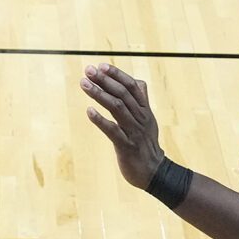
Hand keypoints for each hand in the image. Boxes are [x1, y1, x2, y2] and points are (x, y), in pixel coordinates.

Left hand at [81, 63, 163, 190]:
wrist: (154, 172)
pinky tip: (89, 112)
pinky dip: (101, 120)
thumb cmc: (146, 144)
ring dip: (99, 94)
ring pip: (117, 108)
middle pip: (123, 94)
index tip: (100, 65)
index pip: (132, 86)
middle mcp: (141, 118)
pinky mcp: (127, 147)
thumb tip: (138, 81)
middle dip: (105, 80)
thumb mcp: (148, 119)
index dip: (117, 74)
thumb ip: (142, 100)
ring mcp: (134, 132)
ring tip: (84, 84)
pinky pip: (113, 131)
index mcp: (145, 110)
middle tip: (88, 71)